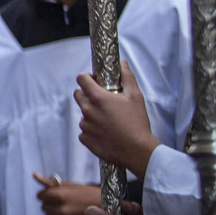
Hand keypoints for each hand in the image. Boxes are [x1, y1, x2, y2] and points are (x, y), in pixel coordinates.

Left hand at [33, 174, 101, 214]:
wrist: (109, 212)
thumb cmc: (90, 195)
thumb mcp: (72, 185)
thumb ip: (50, 182)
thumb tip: (34, 174)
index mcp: (59, 195)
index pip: (40, 196)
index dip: (47, 195)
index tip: (56, 195)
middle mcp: (59, 209)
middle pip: (43, 207)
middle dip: (51, 204)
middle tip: (65, 203)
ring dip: (54, 214)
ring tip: (68, 211)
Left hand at [75, 60, 159, 177]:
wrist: (137, 151)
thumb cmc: (137, 123)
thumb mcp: (136, 97)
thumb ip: (127, 77)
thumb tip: (123, 63)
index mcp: (98, 98)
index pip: (81, 79)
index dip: (87, 77)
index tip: (95, 81)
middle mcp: (87, 110)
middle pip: (78, 95)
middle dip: (87, 93)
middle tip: (102, 99)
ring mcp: (85, 125)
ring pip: (83, 113)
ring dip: (92, 113)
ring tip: (109, 120)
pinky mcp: (85, 139)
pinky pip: (84, 130)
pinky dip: (92, 129)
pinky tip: (106, 132)